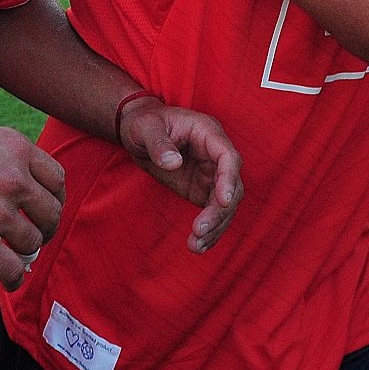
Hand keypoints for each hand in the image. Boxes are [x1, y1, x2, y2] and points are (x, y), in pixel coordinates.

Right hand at [0, 124, 64, 289]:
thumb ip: (6, 156)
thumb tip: (26, 179)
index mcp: (16, 148)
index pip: (56, 178)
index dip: (55, 197)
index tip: (47, 208)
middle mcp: (14, 179)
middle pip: (52, 212)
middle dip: (46, 227)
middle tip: (36, 234)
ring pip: (33, 242)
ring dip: (26, 251)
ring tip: (15, 253)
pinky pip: (13, 269)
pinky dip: (14, 278)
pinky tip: (9, 279)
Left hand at [118, 97, 243, 253]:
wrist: (137, 131)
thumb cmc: (144, 122)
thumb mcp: (146, 128)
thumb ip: (159, 143)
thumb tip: (174, 162)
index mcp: (208, 133)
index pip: (229, 157)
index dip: (229, 179)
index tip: (223, 201)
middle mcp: (215, 155)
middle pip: (231, 186)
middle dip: (219, 211)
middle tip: (199, 230)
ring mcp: (211, 174)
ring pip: (225, 205)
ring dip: (215, 227)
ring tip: (195, 245)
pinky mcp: (202, 190)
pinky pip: (212, 212)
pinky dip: (209, 230)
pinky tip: (198, 246)